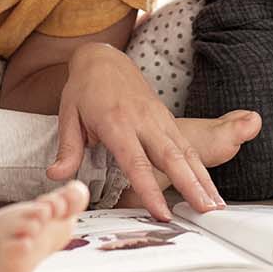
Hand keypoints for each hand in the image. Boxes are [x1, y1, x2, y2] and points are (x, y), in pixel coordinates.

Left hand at [48, 43, 223, 220]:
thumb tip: (57, 176)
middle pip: (171, 158)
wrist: (104, 59)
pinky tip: (209, 187)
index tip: (162, 213)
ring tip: (215, 206)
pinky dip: (201, 167)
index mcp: (116, 122)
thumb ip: (68, 149)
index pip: (136, 162)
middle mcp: (143, 120)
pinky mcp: (167, 118)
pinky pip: (187, 144)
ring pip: (186, 151)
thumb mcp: (68, 115)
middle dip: (191, 186)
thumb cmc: (84, 89)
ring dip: (203, 179)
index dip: (150, 189)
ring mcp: (159, 118)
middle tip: (206, 212)